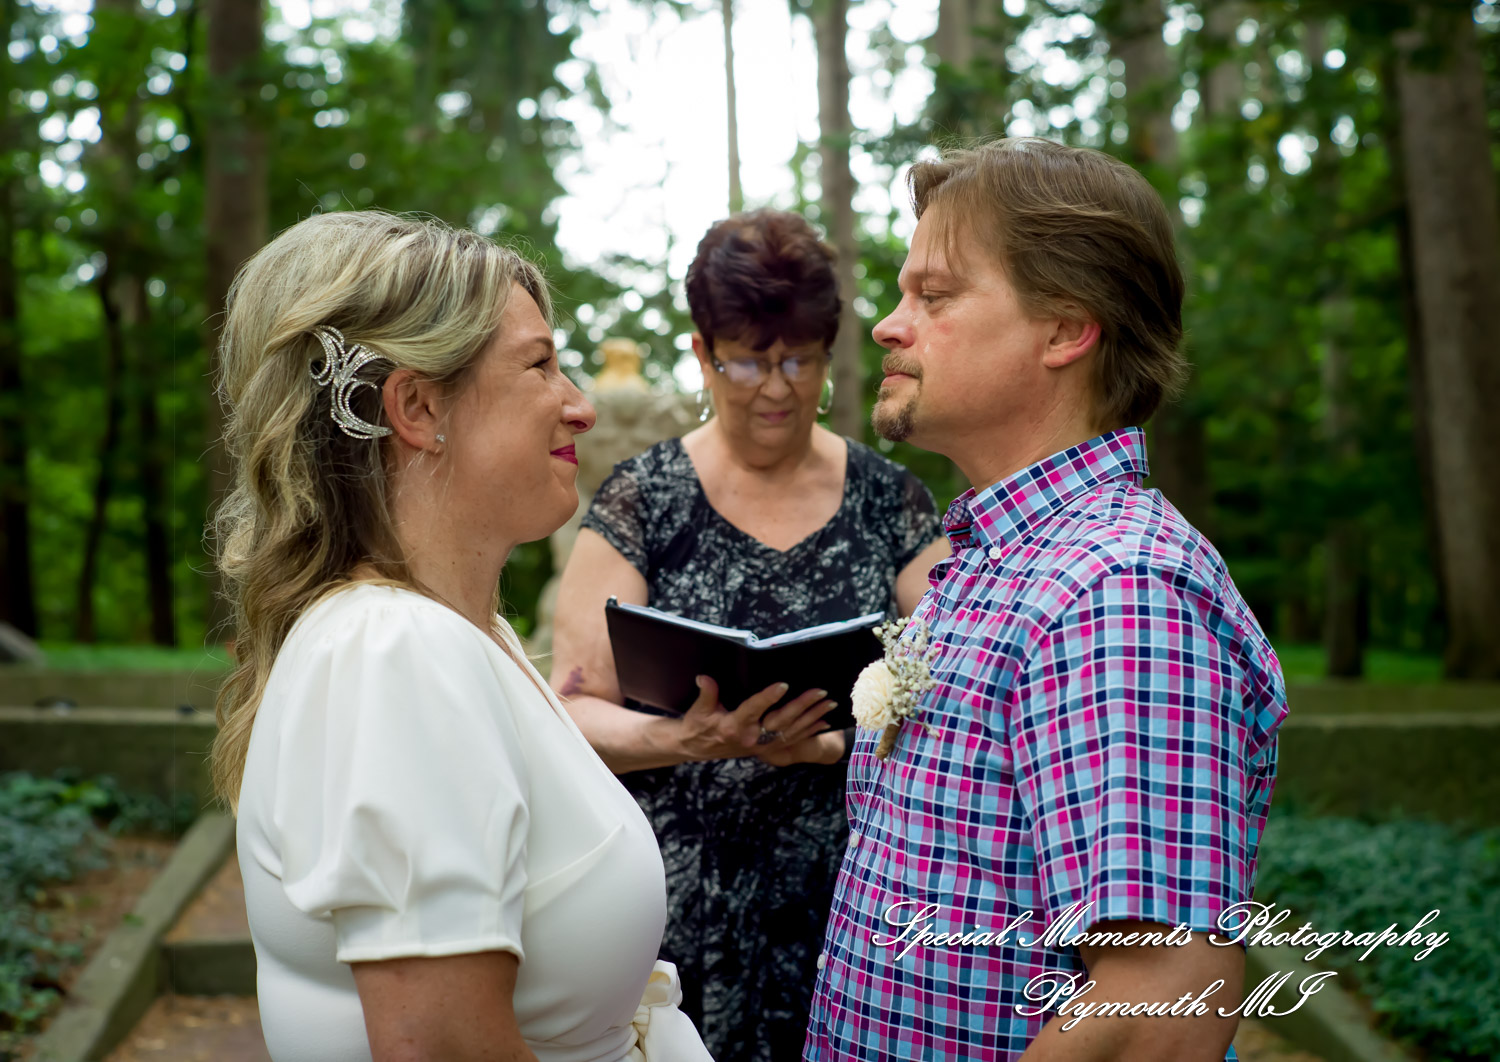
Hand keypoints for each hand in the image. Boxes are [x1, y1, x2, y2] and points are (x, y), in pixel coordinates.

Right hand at [676, 677, 837, 761]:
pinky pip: (792, 740)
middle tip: (820, 692)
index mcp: (734, 726)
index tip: (783, 685)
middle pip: (782, 720)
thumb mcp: (699, 709)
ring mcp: (761, 745)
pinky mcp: (766, 748)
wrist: (697, 748)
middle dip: (803, 706)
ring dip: (812, 717)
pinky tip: (823, 722)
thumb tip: (705, 678)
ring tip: (829, 703)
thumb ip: (707, 693)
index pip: (754, 709)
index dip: (768, 698)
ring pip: (792, 731)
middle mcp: (751, 738)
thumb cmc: (698, 726)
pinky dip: (809, 731)